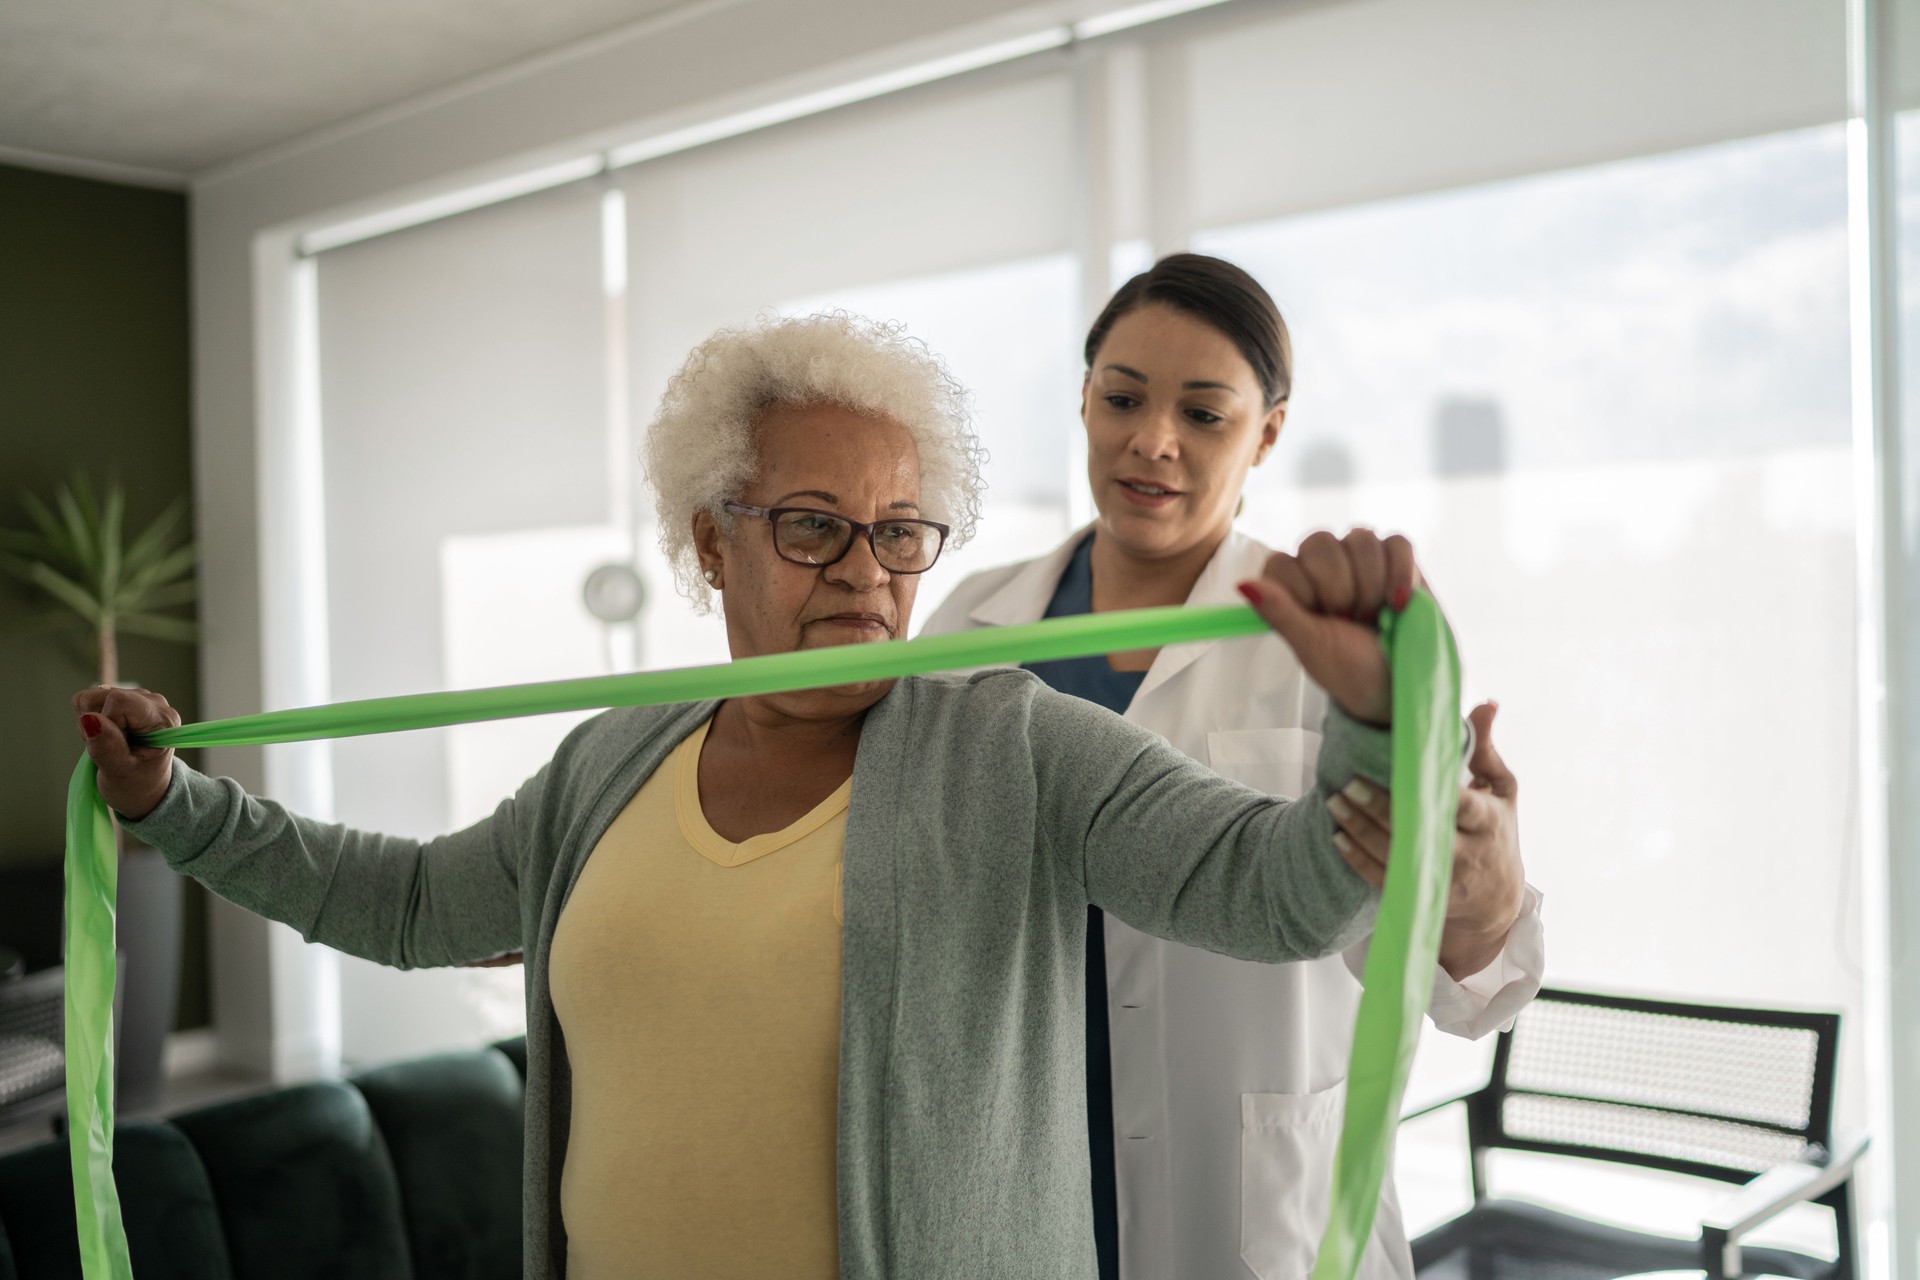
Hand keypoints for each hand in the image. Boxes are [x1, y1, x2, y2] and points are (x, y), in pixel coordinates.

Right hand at [73, 686, 181, 820]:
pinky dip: (90, 718)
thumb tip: (88, 718)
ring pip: (94, 696)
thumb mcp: (119, 772)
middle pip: (105, 695)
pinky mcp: (125, 701)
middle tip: (109, 747)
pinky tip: (106, 735)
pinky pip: (90, 700)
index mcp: (163, 718)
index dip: (106, 723)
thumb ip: (106, 746)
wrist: (143, 788)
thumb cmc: (136, 783)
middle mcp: (155, 703)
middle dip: (96, 722)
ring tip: (109, 743)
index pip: (119, 701)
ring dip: (92, 721)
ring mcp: (140, 699)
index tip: (115, 747)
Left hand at [1238, 529, 1419, 725]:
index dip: (1304, 591)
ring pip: (1360, 538)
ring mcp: (1358, 557)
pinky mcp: (1396, 558)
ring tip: (1374, 617)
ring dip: (1371, 585)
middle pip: (1320, 542)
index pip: (1281, 561)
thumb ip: (1280, 613)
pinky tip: (1400, 602)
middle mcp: (1320, 565)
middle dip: (1340, 589)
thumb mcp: (1312, 647)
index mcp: (1290, 586)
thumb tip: (1242, 584)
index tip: (1320, 622)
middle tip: (1348, 621)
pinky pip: (1396, 542)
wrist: (1400, 683)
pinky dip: (1400, 574)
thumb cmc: (1349, 669)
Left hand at [1324, 701, 1525, 979]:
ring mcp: (1440, 879)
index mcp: (1487, 822)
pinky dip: (1356, 858)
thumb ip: (1485, 748)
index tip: (1399, 763)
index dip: (1429, 786)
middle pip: (1418, 830)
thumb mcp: (1501, 791)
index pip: (1460, 803)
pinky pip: (1381, 879)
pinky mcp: (1418, 896)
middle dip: (1380, 808)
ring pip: (1393, 855)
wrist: (1495, 901)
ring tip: (1334, 801)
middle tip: (1348, 782)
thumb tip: (1487, 703)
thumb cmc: (1496, 832)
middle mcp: (1464, 854)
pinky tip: (1337, 835)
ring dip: (1359, 829)